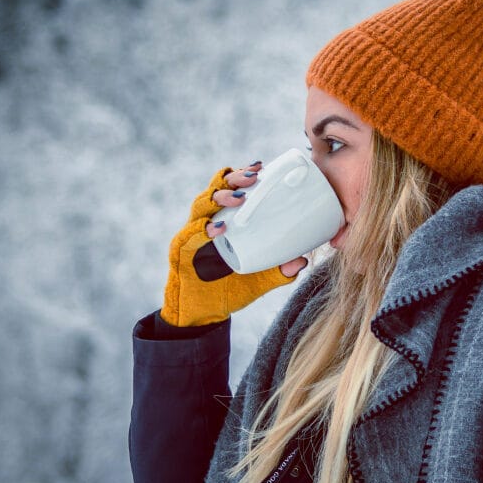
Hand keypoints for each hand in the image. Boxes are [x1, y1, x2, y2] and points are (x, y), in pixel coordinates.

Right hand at [160, 162, 308, 326]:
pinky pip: (190, 235)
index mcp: (224, 221)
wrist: (202, 315)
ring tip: (239, 198)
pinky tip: (217, 228)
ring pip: (201, 205)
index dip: (243, 175)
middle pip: (216, 189)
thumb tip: (303, 260)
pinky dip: (203, 230)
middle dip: (234, 178)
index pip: (230, 189)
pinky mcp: (180, 250)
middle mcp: (206, 222)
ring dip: (220, 197)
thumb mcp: (260, 280)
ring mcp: (191, 234)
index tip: (261, 166)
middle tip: (254, 178)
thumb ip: (279, 271)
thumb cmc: (229, 291)